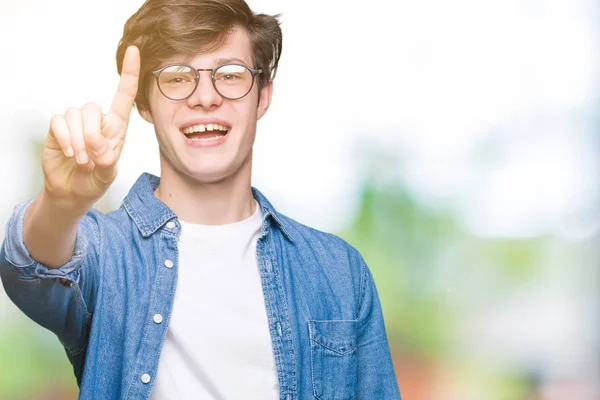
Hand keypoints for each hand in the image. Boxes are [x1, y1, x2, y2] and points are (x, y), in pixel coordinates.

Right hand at [41, 46, 139, 210]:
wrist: (72, 191)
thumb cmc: (95, 180)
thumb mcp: (107, 176)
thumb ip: (107, 162)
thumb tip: (100, 147)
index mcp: (116, 128)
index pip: (124, 96)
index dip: (128, 74)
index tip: (133, 51)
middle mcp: (96, 121)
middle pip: (92, 109)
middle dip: (91, 135)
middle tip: (91, 158)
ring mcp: (76, 123)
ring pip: (75, 114)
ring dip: (77, 141)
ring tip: (81, 160)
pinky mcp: (58, 128)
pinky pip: (58, 122)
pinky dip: (64, 139)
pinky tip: (68, 153)